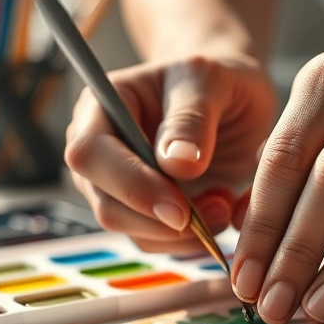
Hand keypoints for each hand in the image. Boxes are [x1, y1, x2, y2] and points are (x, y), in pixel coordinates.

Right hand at [65, 53, 275, 254]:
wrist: (233, 101)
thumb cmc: (217, 82)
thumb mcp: (211, 81)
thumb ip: (193, 117)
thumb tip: (177, 164)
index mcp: (101, 106)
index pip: (90, 155)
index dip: (131, 186)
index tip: (181, 208)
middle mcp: (100, 151)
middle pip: (106, 204)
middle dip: (162, 220)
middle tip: (219, 207)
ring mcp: (118, 186)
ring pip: (133, 231)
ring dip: (183, 233)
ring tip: (226, 201)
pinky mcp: (144, 212)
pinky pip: (158, 241)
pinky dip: (192, 238)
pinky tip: (221, 207)